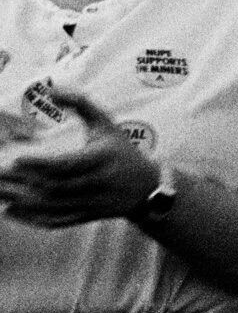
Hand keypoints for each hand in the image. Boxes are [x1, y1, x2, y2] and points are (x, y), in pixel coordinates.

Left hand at [0, 87, 159, 227]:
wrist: (148, 188)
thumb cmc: (122, 150)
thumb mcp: (107, 124)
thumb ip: (81, 103)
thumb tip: (51, 90)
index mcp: (103, 159)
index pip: (68, 164)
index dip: (41, 164)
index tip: (16, 159)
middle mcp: (99, 183)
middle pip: (54, 187)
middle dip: (22, 182)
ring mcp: (93, 203)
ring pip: (51, 206)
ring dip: (21, 201)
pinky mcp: (86, 217)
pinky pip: (55, 221)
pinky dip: (31, 219)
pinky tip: (10, 210)